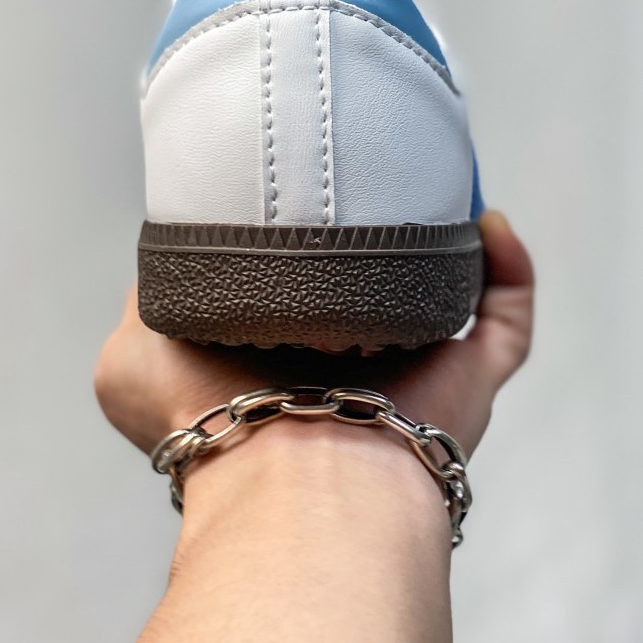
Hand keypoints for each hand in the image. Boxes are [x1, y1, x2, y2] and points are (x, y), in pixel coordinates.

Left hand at [94, 210, 533, 462]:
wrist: (286, 478)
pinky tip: (489, 221)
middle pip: (385, 280)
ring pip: (452, 289)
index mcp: (288, 354)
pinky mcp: (474, 379)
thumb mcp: (133, 356)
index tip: (306, 179)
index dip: (308, 237)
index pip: (306, 286)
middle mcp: (356, 362)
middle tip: (382, 164)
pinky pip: (508, 313)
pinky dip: (508, 263)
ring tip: (438, 173)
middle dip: (387, 224)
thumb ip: (148, 296)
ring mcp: (421, 372)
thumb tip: (180, 246)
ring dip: (451, 234)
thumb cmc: (211, 423)